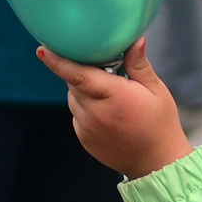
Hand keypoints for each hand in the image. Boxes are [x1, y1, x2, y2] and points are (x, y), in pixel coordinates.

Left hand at [39, 39, 194, 179]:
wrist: (156, 162)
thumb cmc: (159, 123)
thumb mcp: (155, 90)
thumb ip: (139, 64)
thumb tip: (135, 39)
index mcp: (114, 96)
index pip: (79, 75)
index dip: (58, 62)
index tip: (41, 50)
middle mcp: (96, 113)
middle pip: (74, 82)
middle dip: (83, 71)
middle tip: (105, 69)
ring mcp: (86, 128)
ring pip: (73, 98)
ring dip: (84, 90)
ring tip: (110, 95)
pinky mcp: (83, 138)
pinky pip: (77, 114)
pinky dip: (86, 107)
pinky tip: (107, 113)